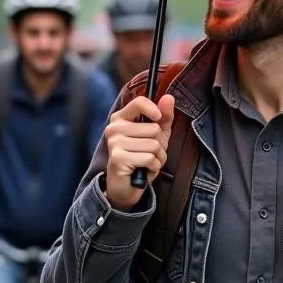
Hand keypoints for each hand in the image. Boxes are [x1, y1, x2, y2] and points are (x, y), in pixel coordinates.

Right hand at [102, 94, 175, 209]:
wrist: (128, 185)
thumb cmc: (141, 156)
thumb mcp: (157, 134)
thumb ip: (164, 116)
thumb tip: (169, 97)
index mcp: (121, 118)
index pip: (139, 102)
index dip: (154, 110)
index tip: (158, 118)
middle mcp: (114, 128)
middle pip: (153, 128)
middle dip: (159, 144)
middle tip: (149, 152)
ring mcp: (114, 143)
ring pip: (153, 145)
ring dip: (157, 157)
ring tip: (147, 162)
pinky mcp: (118, 159)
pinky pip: (149, 158)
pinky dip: (153, 167)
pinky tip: (144, 170)